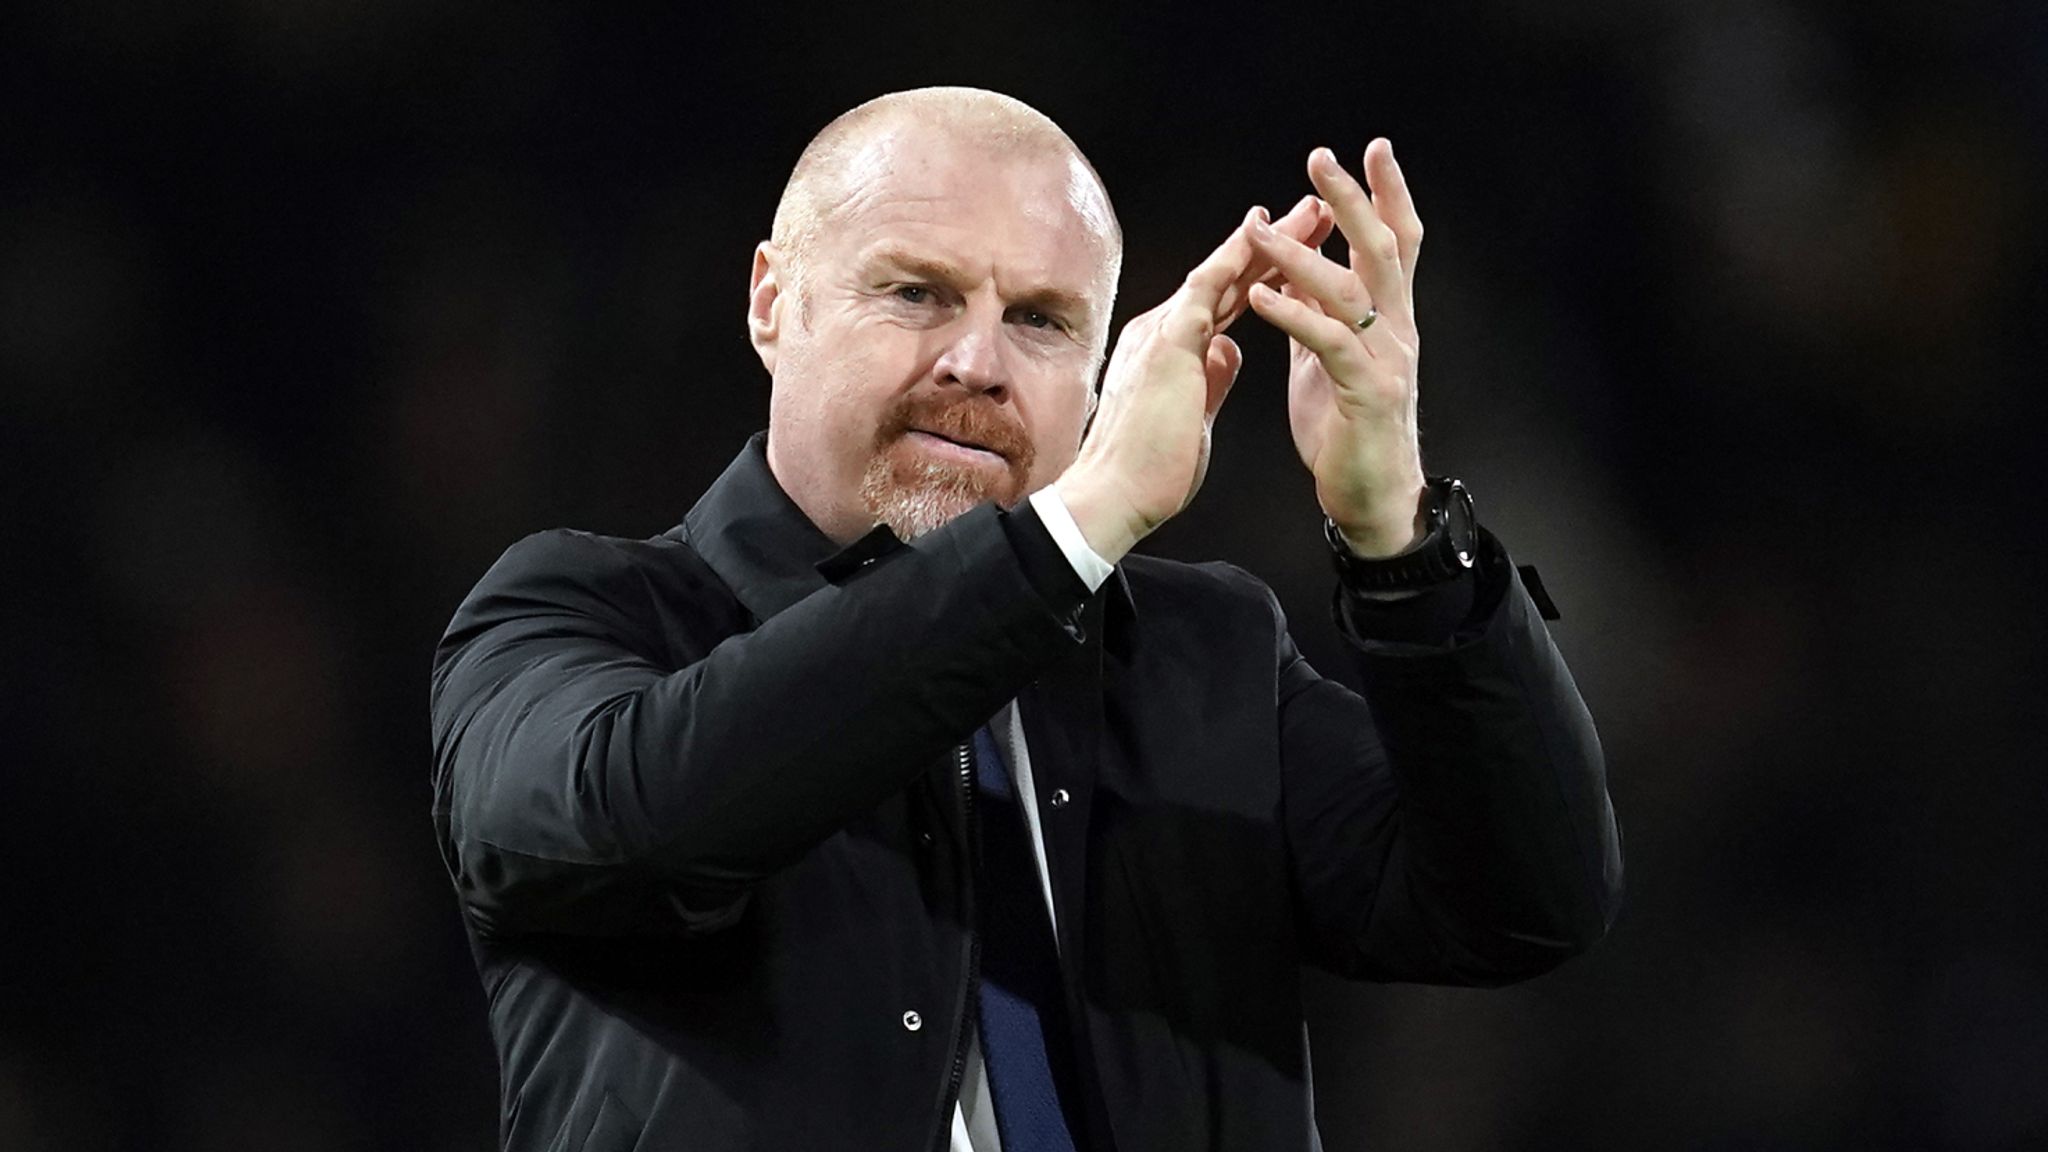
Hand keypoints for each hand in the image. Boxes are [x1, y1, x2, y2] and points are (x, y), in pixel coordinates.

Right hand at [1054, 195, 1333, 562]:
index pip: (1224, 298)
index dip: (1264, 271)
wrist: (1113, 498)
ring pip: (1220, 271)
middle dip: (1275, 242)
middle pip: (1226, 275)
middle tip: (1318, 212)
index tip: (1300, 250)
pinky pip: (1206, 291)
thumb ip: (1210, 377)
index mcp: (1170, 348)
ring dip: (1268, 239)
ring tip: (1312, 212)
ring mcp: (1160, 332)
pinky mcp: (1166, 345)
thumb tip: (1227, 353)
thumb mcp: (1193, 414)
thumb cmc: (1149, 469)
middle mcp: (1161, 328)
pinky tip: (1267, 237)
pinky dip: (1238, 261)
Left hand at [1247, 140, 1428, 557]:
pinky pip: (1329, 344)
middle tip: (1320, 158)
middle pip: (1380, 249)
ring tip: (1258, 229)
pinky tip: (1259, 297)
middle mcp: (1397, 330)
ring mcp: (1386, 360)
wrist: (1372, 498)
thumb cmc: (1348, 429)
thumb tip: (1297, 272)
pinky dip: (1292, 316)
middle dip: (1350, 200)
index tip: (1369, 150)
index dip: (1385, 195)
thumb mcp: (1327, 360)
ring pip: (1350, 291)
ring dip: (1301, 256)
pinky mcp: (1367, 393)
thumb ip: (1320, 315)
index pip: (1394, 242)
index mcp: (1389, 318)